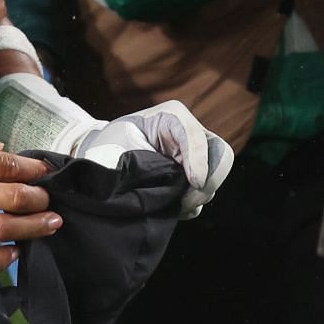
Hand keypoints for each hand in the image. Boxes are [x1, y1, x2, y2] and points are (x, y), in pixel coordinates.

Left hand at [78, 100, 235, 217]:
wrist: (103, 156)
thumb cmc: (111, 145)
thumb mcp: (122, 145)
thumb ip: (146, 160)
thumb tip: (175, 185)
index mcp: (172, 116)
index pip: (196, 136)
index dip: (199, 160)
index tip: (194, 182)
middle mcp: (189, 133)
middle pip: (221, 155)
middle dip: (209, 180)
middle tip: (188, 201)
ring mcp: (195, 155)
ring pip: (215, 176)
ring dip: (200, 195)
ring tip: (175, 205)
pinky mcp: (192, 174)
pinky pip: (205, 191)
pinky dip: (195, 203)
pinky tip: (175, 206)